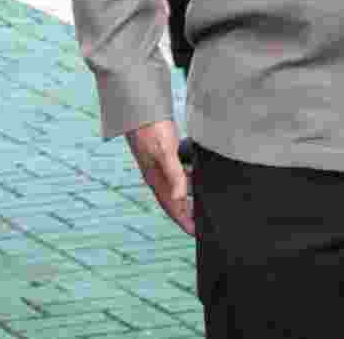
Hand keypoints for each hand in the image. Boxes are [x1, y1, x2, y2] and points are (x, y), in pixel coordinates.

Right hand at [125, 120, 193, 235]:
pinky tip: (196, 174)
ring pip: (176, 188)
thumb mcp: (166, 152)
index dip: (184, 220)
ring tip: (203, 203)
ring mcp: (158, 166)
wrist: (140, 110)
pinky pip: (177, 173)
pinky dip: (187, 178)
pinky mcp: (163, 155)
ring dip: (188, 196)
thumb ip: (174, 174)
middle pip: (174, 201)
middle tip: (202, 223)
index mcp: (157, 179)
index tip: (195, 233)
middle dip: (187, 213)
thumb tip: (179, 197)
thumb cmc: (152, 130)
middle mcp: (157, 176)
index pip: (172, 207)